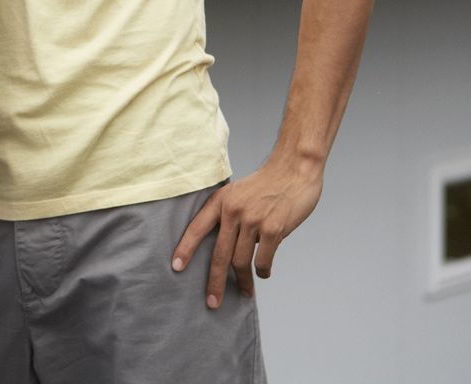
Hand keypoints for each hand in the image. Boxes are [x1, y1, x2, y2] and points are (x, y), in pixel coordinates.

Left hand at [171, 158, 323, 308]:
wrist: (294, 168)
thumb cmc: (267, 183)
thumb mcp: (238, 192)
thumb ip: (228, 215)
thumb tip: (224, 248)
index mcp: (221, 201)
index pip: (197, 228)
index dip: (185, 249)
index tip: (176, 267)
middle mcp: (233, 211)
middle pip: (218, 254)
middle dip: (214, 282)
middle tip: (212, 302)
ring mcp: (253, 220)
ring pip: (241, 261)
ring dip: (243, 281)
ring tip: (245, 291)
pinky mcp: (273, 229)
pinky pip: (262, 260)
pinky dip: (262, 271)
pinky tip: (263, 274)